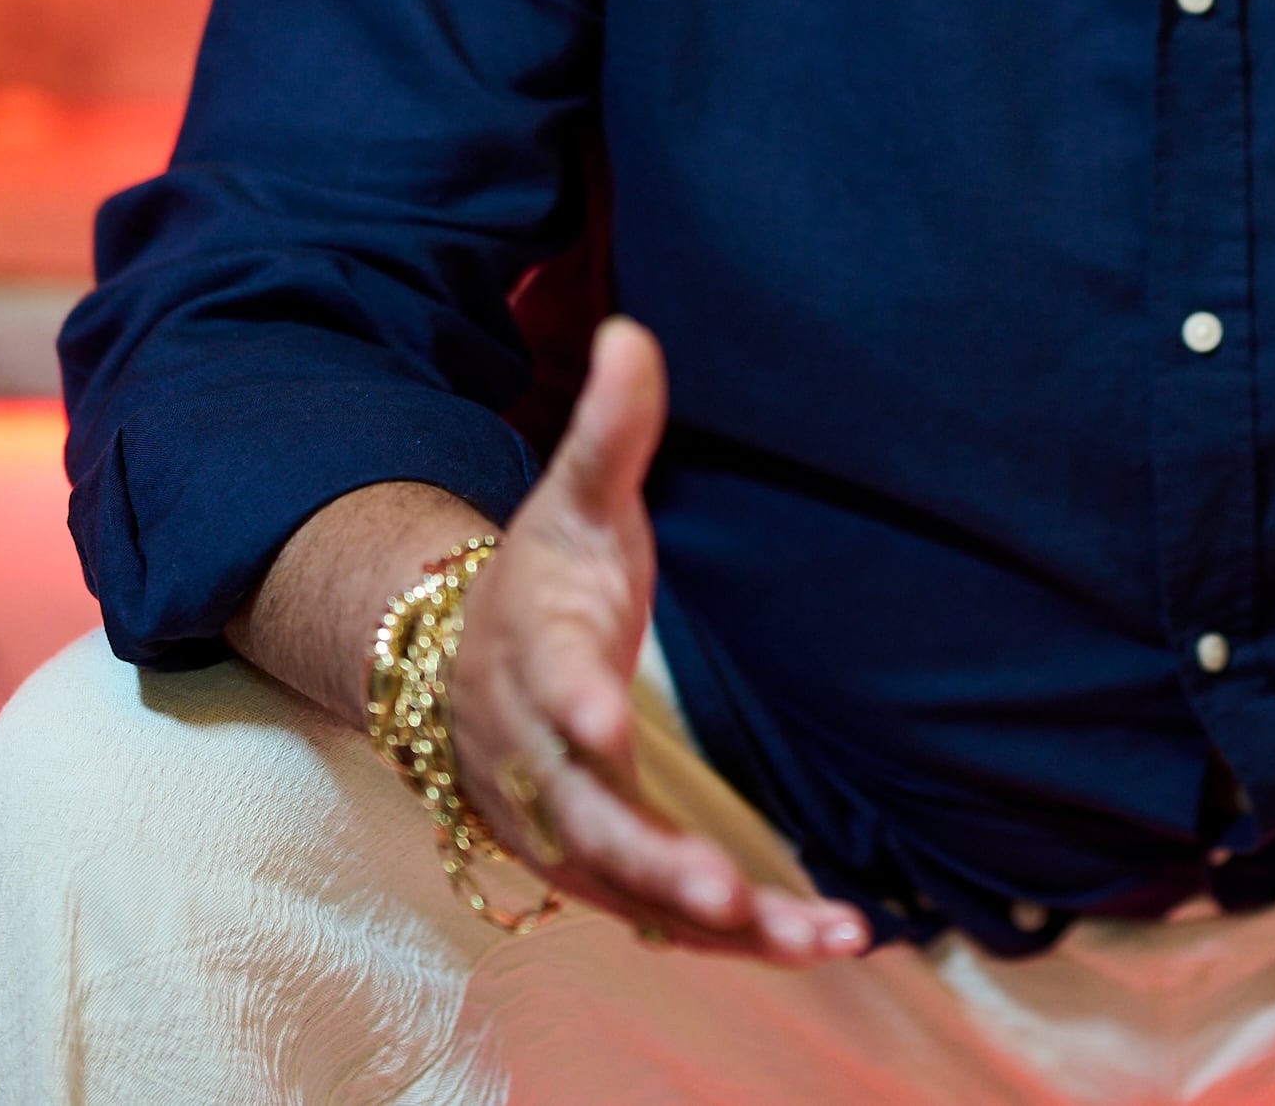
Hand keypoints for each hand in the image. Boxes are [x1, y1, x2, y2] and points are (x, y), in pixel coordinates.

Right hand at [445, 316, 873, 964]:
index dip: (574, 706)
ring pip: (632, 890)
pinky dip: (733, 939)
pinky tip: (823, 943)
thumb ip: (608, 430)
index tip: (606, 722)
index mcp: (536, 659)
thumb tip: (632, 330)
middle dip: (652, 860)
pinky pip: (663, 915)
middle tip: (719, 891)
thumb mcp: (573, 502)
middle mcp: (540, 760)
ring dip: (716, 922)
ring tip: (815, 938)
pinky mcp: (600, 866)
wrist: (452, 671)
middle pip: (587, 821)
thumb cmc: (538, 581)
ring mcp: (565, 824)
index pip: (550, 688)